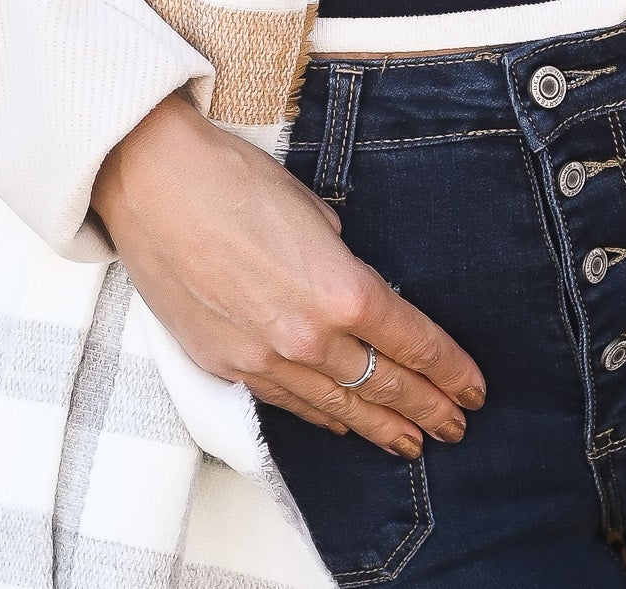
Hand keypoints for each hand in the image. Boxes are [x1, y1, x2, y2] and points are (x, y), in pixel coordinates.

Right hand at [92, 90, 484, 457]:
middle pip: (383, 384)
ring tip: (412, 444)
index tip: (473, 387)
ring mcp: (265, 359)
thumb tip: (349, 286)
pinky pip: (287, 403)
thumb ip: (339, 260)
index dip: (449, 369)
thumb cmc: (232, 180)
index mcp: (341, 289)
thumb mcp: (311, 210)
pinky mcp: (227, 367)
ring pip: (337, 407)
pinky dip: (322, 418)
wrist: (153, 186)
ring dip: (379, 428)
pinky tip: (342, 426)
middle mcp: (309, 336)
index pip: (413, 341)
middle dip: (426, 407)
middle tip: (456, 425)